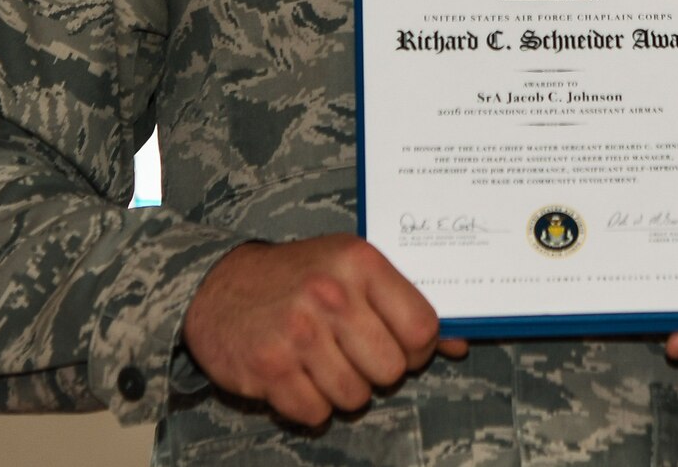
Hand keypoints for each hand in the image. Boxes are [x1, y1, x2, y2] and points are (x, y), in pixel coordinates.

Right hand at [181, 234, 467, 425]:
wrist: (220, 285)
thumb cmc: (300, 277)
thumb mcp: (353, 270)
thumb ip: (405, 304)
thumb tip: (457, 345)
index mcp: (360, 263)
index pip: (422, 326)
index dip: (418, 348)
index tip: (401, 346)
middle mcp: (330, 294)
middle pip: (392, 370)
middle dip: (379, 371)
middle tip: (355, 354)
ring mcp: (298, 334)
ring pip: (355, 397)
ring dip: (344, 390)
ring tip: (323, 362)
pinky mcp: (268, 369)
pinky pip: (316, 414)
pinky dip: (311, 406)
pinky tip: (299, 376)